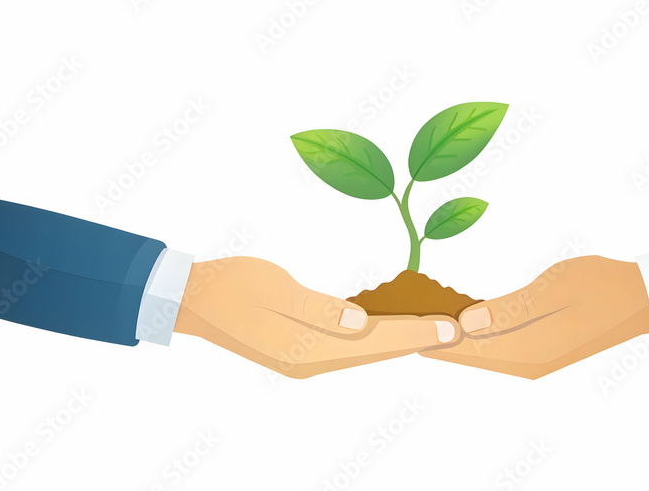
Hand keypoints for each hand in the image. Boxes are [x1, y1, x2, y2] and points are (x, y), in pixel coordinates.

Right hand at [173, 257, 457, 377]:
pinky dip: (376, 339)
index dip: (414, 333)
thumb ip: (319, 310)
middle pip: (375, 352)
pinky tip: (391, 329)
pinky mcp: (299, 351)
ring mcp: (304, 360)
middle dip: (416, 339)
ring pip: (364, 352)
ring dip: (399, 341)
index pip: (373, 342)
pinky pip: (349, 348)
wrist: (192, 300)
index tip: (448, 328)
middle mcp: (308, 362)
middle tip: (456, 329)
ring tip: (433, 330)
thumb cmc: (231, 286)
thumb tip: (362, 323)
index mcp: (303, 349)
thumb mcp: (275, 289)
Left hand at [420, 256, 648, 378]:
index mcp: (531, 351)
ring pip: (480, 352)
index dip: (432, 335)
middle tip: (401, 312)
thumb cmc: (602, 285)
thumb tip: (467, 324)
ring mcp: (533, 360)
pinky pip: (496, 347)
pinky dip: (474, 334)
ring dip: (453, 335)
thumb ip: (510, 309)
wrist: (641, 300)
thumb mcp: (555, 288)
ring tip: (421, 312)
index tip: (400, 319)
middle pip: (468, 353)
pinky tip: (458, 316)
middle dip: (436, 336)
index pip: (467, 347)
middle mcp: (528, 363)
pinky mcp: (538, 352)